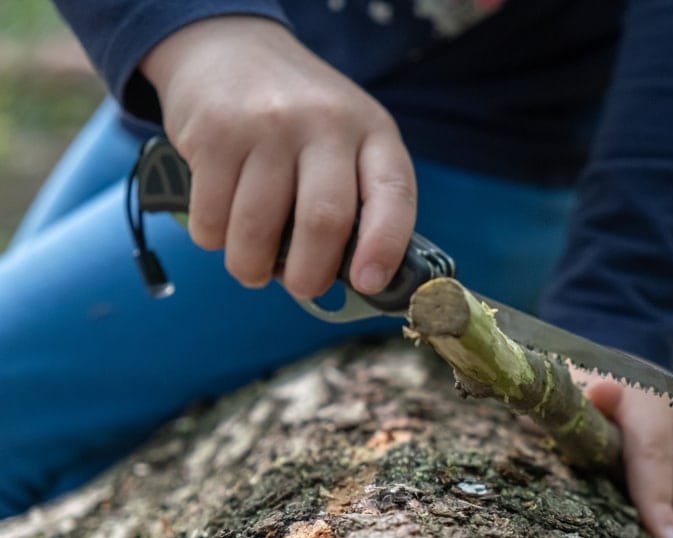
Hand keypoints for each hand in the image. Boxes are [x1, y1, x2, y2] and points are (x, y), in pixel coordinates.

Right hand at [141, 16, 416, 298]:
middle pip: (323, 221)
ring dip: (252, 267)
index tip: (368, 284)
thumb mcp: (349, 139)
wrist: (232, 48)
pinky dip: (214, 239)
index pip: (393, 194)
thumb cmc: (301, 119)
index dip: (384, 247)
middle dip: (310, 276)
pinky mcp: (214, 135)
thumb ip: (357, 198)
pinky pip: (211, 217)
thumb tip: (351, 281)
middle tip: (301, 287)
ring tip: (253, 267)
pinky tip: (222, 227)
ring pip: (257, 230)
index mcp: (373, 132)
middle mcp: (325, 123)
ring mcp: (267, 126)